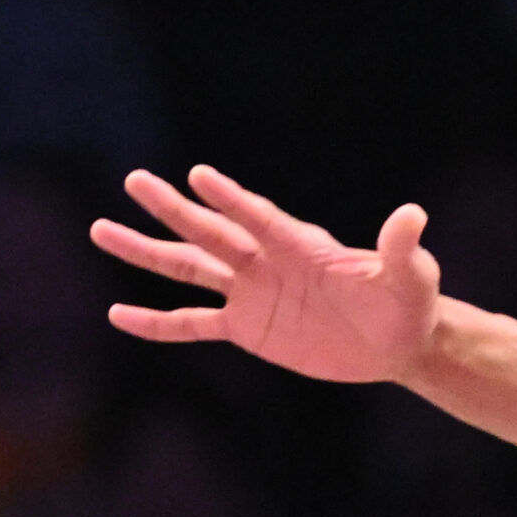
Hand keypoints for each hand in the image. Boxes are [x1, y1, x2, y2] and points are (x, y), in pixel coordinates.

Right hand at [90, 165, 442, 383]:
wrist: (395, 341)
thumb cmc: (406, 302)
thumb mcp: (410, 278)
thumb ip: (401, 249)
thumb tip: (414, 215)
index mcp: (301, 245)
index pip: (259, 219)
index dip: (231, 200)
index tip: (197, 176)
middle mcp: (266, 261)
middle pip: (212, 232)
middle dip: (175, 210)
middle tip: (135, 180)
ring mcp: (251, 292)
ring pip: (189, 268)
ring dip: (147, 251)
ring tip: (102, 230)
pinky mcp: (246, 327)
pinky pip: (193, 323)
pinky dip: (158, 322)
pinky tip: (119, 315)